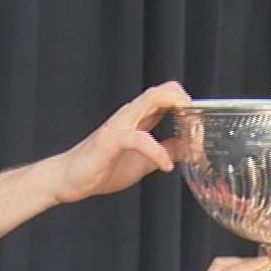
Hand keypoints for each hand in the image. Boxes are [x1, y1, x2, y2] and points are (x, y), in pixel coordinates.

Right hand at [51, 81, 191, 204]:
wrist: (69, 180)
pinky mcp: (111, 139)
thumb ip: (165, 151)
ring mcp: (120, 124)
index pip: (168, 96)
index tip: (201, 132)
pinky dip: (158, 152)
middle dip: (188, 105)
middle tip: (201, 131)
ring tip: (193, 142)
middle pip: (164, 90)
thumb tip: (188, 148)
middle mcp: (130, 114)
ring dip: (179, 115)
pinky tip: (165, 167)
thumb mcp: (144, 162)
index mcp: (138, 117)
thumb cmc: (101, 168)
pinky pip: (140, 138)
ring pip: (153, 99)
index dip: (189, 107)